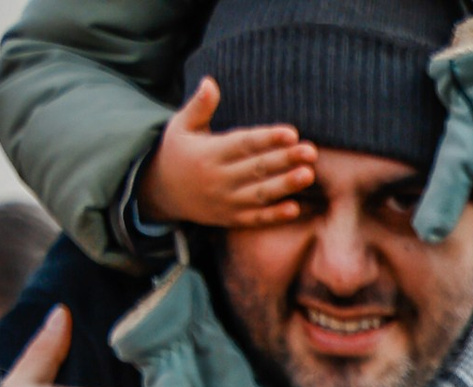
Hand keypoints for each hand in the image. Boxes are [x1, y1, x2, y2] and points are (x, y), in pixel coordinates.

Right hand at [137, 80, 313, 229]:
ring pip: (260, 194)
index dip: (268, 138)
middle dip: (285, 160)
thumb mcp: (181, 125)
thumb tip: (210, 82)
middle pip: (257, 168)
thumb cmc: (177, 151)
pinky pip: (255, 219)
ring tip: (309, 174)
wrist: (161, 192)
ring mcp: (226, 201)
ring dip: (286, 186)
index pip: (244, 144)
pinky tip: (295, 208)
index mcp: (209, 152)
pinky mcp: (230, 219)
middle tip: (311, 152)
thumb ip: (199, 106)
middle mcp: (219, 178)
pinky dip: (274, 216)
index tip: (291, 132)